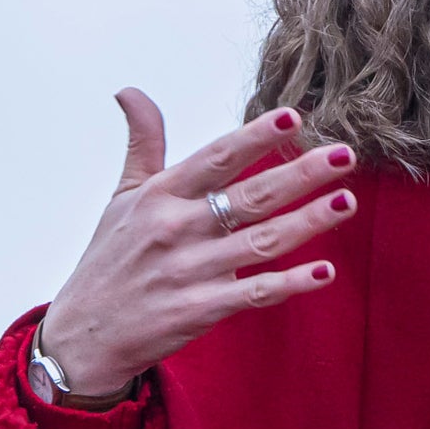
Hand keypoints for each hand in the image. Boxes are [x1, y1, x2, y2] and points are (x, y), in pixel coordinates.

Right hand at [29, 92, 363, 401]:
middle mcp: (175, 230)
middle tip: (346, 155)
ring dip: (307, 222)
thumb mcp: (121, 198)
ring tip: (346, 202)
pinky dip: (289, 284)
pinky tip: (324, 272)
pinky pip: (253, 294)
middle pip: (249, 196)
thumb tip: (129, 91)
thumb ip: (142, 144)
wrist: (82, 337)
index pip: (216, 158)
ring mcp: (188, 272)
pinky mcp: (197, 311)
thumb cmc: (108, 261)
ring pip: (260, 243)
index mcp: (160, 196)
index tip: (294, 117)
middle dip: (300, 174)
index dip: (255, 137)